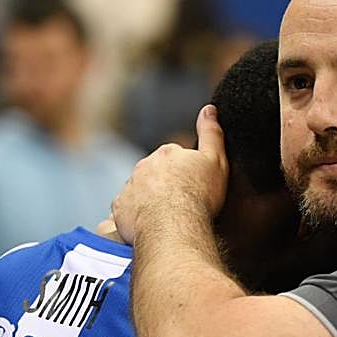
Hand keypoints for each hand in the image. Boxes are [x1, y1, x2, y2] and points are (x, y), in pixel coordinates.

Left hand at [112, 105, 227, 245]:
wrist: (174, 226)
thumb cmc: (198, 195)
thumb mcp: (215, 160)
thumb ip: (211, 133)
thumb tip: (209, 109)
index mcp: (167, 153)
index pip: (173, 157)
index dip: (184, 171)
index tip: (192, 185)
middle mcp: (144, 166)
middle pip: (154, 173)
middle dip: (164, 184)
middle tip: (180, 203)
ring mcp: (130, 187)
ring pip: (139, 191)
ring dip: (149, 199)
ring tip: (165, 217)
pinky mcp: (120, 208)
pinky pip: (126, 209)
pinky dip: (135, 215)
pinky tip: (149, 225)